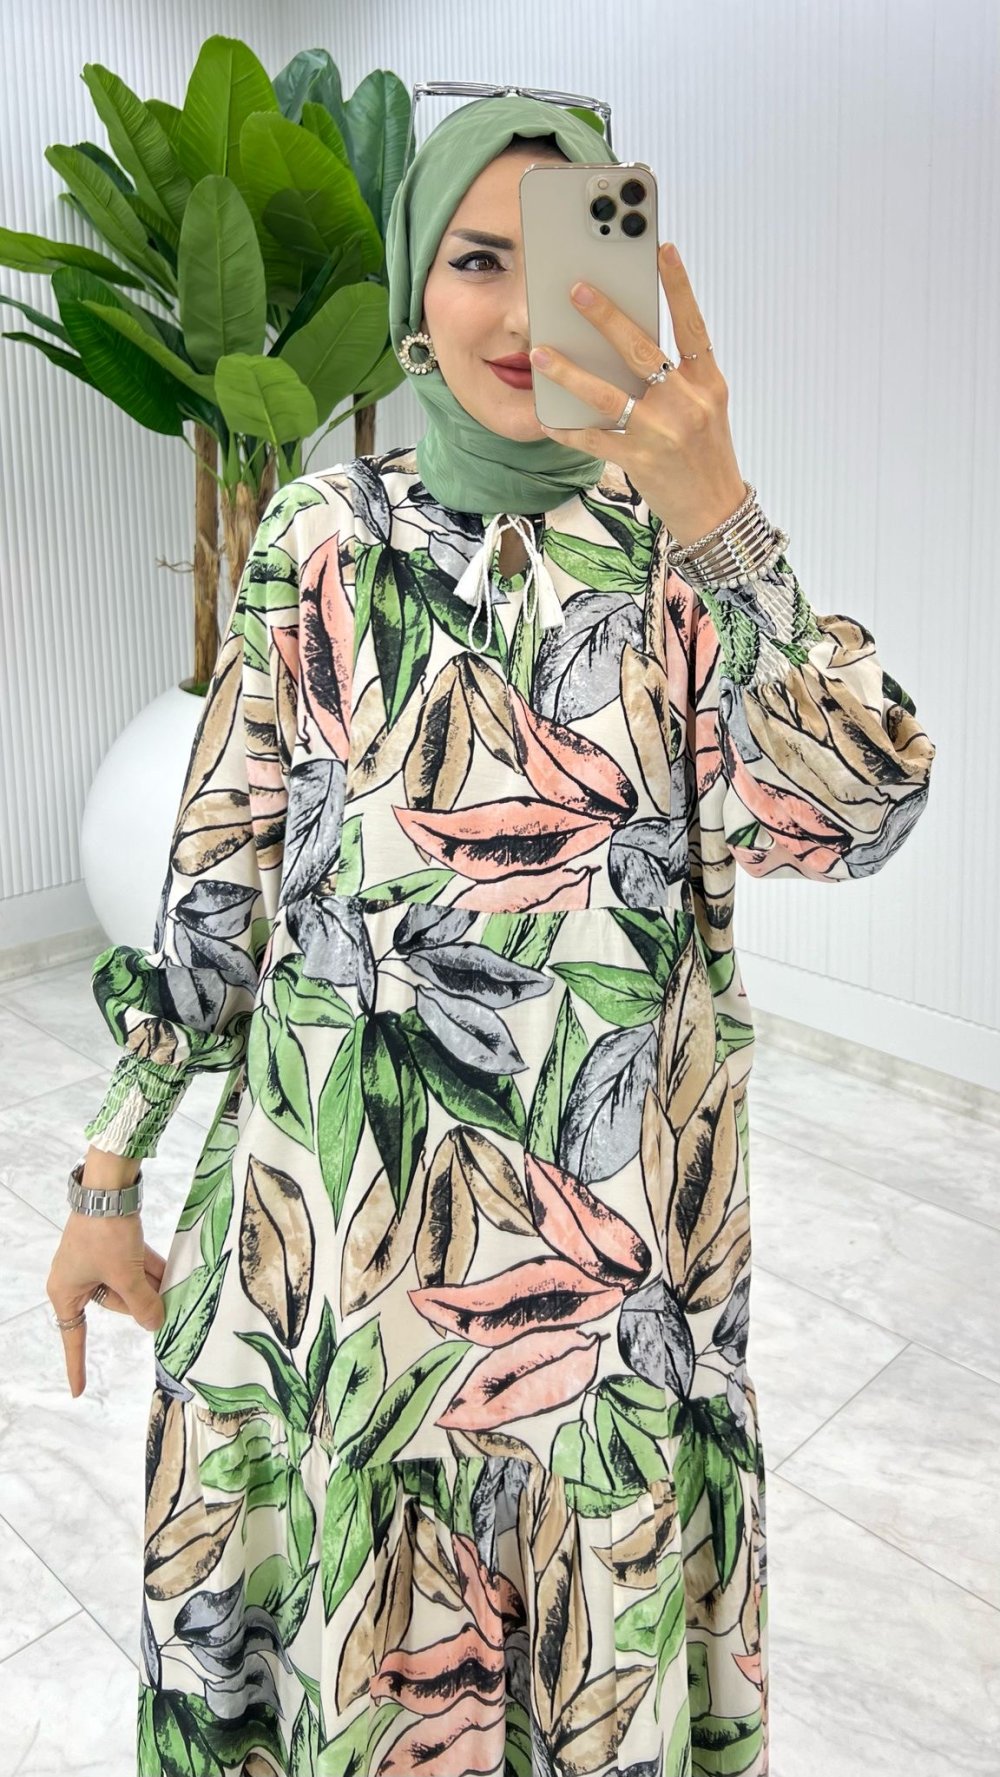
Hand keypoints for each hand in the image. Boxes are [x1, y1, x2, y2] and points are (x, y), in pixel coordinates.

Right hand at [47, 1209, 165, 1397]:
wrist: (109, 1189)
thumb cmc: (105, 1235)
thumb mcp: (125, 1275)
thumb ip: (142, 1304)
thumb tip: (155, 1325)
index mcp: (66, 1290)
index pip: (74, 1335)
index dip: (78, 1364)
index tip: (79, 1391)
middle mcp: (77, 1278)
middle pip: (114, 1304)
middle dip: (140, 1301)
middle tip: (163, 1300)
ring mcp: (96, 1260)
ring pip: (127, 1283)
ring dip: (149, 1285)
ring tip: (172, 1287)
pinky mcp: (111, 1244)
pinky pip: (132, 1266)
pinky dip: (150, 1270)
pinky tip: (173, 1274)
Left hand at [529, 241, 747, 546]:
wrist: (716, 512)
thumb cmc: (707, 454)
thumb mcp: (705, 407)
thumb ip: (677, 375)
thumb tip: (629, 342)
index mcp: (707, 382)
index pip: (693, 325)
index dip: (679, 286)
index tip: (663, 250)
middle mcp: (686, 402)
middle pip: (641, 351)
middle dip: (606, 318)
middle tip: (577, 289)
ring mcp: (661, 432)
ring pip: (607, 394)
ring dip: (569, 372)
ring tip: (540, 353)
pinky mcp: (639, 460)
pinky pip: (594, 439)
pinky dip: (567, 428)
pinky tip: (547, 416)